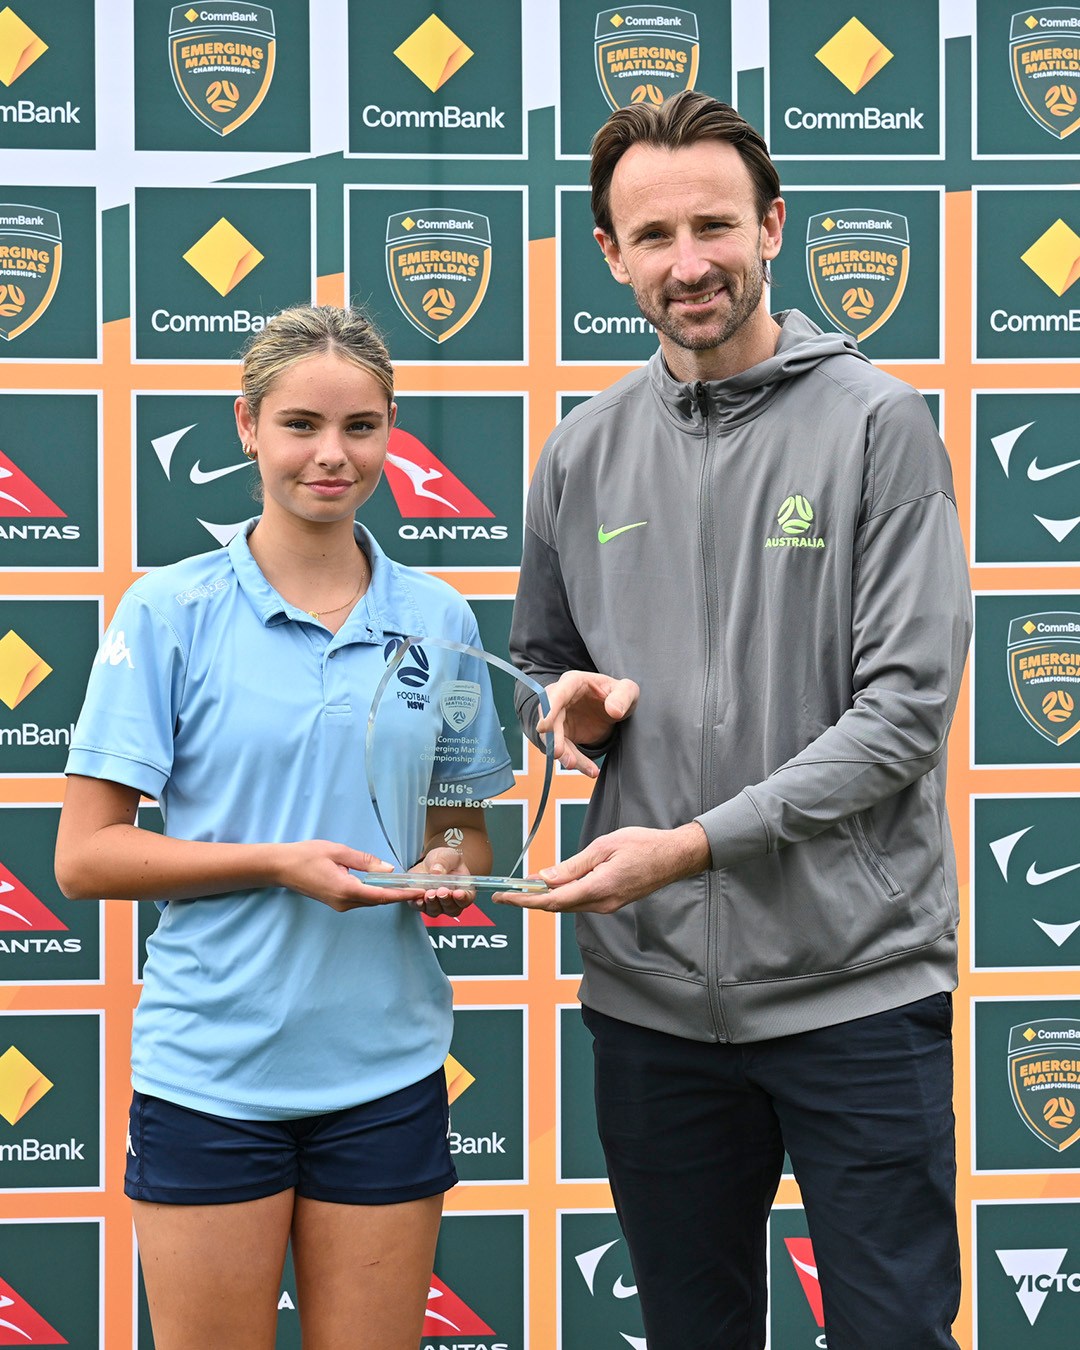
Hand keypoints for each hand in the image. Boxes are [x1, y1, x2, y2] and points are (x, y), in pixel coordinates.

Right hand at [274, 839, 420, 910]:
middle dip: (399, 894)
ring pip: (370, 900)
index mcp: (346, 889)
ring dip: (388, 894)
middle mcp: (344, 902)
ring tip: (407, 885)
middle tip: (419, 886)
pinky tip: (384, 884)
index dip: (402, 894)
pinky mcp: (337, 901)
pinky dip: (375, 892)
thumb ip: (365, 860)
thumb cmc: (307, 855)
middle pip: (378, 900)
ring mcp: (340, 904)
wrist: (281, 867)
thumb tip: (388, 870)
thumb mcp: (338, 851)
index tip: (418, 892)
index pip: (381, 896)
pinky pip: (362, 898)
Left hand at [407, 844, 475, 918]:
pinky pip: (419, 907)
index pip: (467, 899)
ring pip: (435, 910)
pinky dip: (418, 903)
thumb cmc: (445, 861)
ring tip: (428, 893)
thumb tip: (436, 871)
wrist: (431, 863)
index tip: (458, 893)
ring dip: (431, 903)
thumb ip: (444, 862)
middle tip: (441, 891)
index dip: (463, 898)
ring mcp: (437, 905)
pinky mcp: (422, 904)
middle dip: (445, 900)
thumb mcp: (448, 856)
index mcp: (464, 890)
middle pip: (451, 908)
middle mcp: (451, 902)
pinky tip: (417, 897)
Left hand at [494, 823, 709, 912]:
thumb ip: (573, 866)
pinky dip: (561, 896)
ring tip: (522, 888)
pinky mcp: (611, 901)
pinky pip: (580, 902)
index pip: (552, 900)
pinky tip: (551, 886)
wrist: (674, 857)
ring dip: (544, 899)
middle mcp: (601, 903)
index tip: (505, 896)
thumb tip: (546, 878)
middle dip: (528, 900)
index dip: (525, 899)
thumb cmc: (643, 845)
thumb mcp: (603, 847)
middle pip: (556, 907)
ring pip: (567, 905)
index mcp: (598, 888)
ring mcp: (607, 905)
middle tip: (505, 894)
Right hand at [537, 670, 638, 775]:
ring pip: (555, 738)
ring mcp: (559, 717)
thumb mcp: (627, 691)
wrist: (615, 708)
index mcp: (573, 682)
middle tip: (559, 753)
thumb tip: (613, 711)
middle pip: (550, 718)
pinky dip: (576, 761)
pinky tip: (590, 770)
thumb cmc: (618, 694)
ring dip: (564, 753)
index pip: (558, 693)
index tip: (544, 726)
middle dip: (553, 737)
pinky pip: (565, 750)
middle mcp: (560, 699)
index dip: (549, 709)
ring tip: (574, 765)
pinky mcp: (563, 734)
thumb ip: (623, 696)